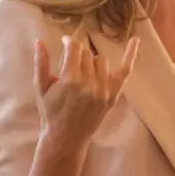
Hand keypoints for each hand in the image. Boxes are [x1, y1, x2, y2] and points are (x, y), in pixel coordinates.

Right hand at [35, 34, 137, 150]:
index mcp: (70, 80)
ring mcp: (104, 89)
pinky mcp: (114, 95)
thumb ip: (41, 63)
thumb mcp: (41, 88)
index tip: (65, 42)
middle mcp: (90, 83)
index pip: (74, 49)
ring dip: (91, 62)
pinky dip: (130, 54)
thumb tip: (39, 41)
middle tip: (70, 65)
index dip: (69, 42)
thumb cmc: (50, 111)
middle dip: (77, 56)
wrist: (67, 136)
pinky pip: (125, 70)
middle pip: (87, 54)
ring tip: (82, 73)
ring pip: (101, 61)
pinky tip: (135, 39)